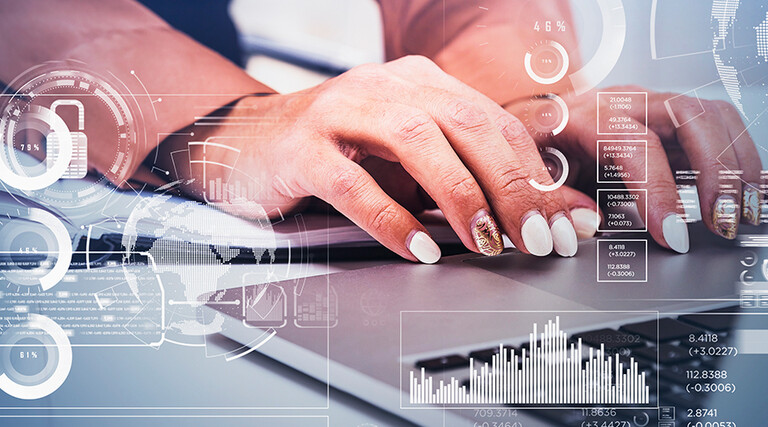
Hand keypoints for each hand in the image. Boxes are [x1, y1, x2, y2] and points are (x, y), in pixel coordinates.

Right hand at [160, 56, 580, 262]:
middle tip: (538, 238)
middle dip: (512, 186)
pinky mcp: (302, 147)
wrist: (246, 142)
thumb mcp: (407, 162)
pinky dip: (390, 219)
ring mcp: (342, 112)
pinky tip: (417, 249)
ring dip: (459, 196)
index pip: (496, 124)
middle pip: (467, 127)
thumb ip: (465, 181)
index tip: (565, 223)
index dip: (536, 174)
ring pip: (416, 144)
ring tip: (486, 242)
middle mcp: (387, 87)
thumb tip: (537, 217)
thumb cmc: (337, 155)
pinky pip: (352, 183)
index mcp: (421, 85)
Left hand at [523, 86, 763, 252]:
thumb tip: (586, 225)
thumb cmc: (535, 146)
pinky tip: (747, 193)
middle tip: (723, 222)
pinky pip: (717, 130)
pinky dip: (739, 159)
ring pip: (712, 118)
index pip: (634, 144)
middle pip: (689, 116)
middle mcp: (625, 101)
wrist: (539, 118)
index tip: (672, 234)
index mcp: (584, 114)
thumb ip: (553, 199)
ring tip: (743, 213)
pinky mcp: (671, 120)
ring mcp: (653, 106)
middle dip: (716, 170)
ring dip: (737, 165)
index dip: (658, 190)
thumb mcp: (530, 173)